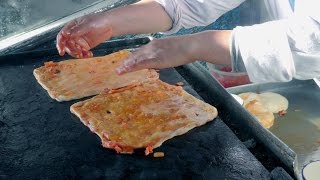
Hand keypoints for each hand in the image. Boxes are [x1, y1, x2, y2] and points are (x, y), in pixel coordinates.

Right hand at [56, 12, 112, 57]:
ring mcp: (79, 41)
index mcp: (72, 26)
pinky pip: (82, 53)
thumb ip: (78, 30)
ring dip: (77, 54)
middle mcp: (74, 34)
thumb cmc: (99, 20)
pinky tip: (90, 55)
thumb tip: (67, 34)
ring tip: (84, 55)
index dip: (60, 44)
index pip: (62, 36)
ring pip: (73, 50)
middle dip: (71, 50)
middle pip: (67, 45)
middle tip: (78, 52)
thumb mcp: (89, 24)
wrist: (110, 25)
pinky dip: (84, 55)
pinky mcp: (86, 46)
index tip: (61, 51)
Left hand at [116, 30, 231, 73]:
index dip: (131, 58)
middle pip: (135, 55)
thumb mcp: (171, 50)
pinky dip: (133, 66)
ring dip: (127, 66)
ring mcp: (153, 53)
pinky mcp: (157, 59)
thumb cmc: (185, 48)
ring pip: (136, 59)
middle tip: (118, 69)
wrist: (191, 45)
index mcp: (155, 45)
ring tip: (119, 71)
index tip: (125, 63)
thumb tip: (160, 60)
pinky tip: (127, 70)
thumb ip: (163, 54)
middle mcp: (151, 47)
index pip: (140, 52)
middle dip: (126, 62)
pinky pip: (142, 63)